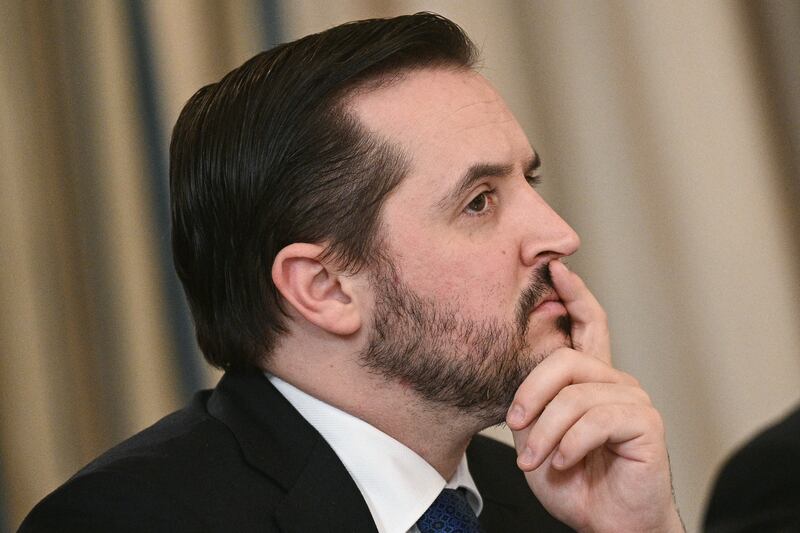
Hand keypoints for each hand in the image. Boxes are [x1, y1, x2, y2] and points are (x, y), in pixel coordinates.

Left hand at [506, 261, 683, 532]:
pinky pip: (595, 418)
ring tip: (536, 460)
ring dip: (545, 432)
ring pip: (573, 394)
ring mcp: (633, 400)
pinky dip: (569, 443)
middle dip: (530, 391)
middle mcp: (616, 381)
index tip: (555, 268)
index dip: (573, 294)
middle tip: (515, 425)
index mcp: (591, 379)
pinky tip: (564, 462)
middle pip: (564, 358)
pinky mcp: (646, 423)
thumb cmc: (571, 480)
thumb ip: (534, 399)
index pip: (588, 324)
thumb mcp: (538, 434)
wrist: (605, 523)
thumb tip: (516, 366)